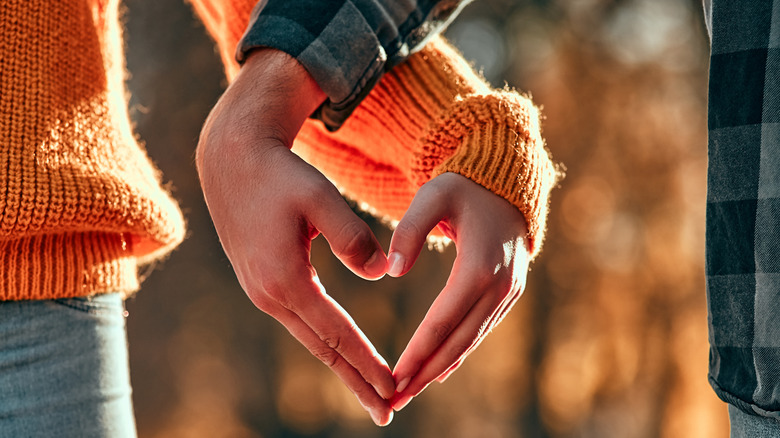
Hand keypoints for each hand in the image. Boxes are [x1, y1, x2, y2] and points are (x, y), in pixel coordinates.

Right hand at [196, 49, 394, 425]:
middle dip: (356, 382)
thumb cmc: (280, 175)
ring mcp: (262, 292)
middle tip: (387, 412)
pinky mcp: (262, 284)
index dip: (367, 362)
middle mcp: (269, 294)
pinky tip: (341, 353)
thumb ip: (353, 236)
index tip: (394, 387)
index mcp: (285, 279)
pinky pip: (301, 322)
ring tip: (370, 391)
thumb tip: (381, 273)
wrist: (232, 161)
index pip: (336, 333)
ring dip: (342, 366)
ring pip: (311, 339)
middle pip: (321, 349)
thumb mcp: (320, 198)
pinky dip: (326, 343)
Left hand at [387, 172, 529, 410]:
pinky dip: (458, 352)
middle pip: (458, 340)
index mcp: (480, 266)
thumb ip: (408, 230)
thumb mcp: (433, 195)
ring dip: (440, 369)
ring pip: (471, 340)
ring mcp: (508, 292)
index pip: (443, 319)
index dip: (418, 351)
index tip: (394, 376)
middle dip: (425, 373)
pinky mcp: (508, 294)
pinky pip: (480, 330)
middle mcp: (499, 285)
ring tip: (408, 392)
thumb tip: (391, 271)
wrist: (506, 181)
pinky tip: (438, 372)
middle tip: (394, 400)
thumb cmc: (463, 186)